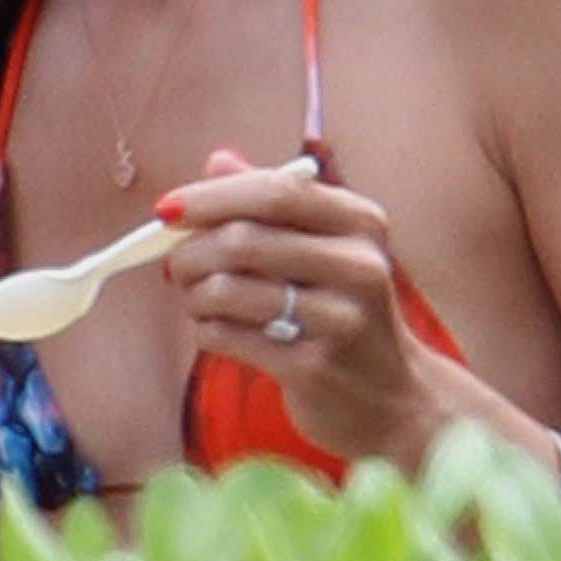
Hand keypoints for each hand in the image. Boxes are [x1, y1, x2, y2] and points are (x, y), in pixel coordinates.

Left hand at [162, 148, 437, 467]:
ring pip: (230, 290)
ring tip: (195, 298)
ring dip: (194, 294)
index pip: (275, 191)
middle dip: (191, 250)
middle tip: (173, 264)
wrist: (394, 398)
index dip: (212, 196)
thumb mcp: (326, 246)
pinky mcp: (314, 369)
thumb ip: (273, 201)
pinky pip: (231, 337)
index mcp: (360, 222)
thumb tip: (217, 161)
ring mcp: (339, 320)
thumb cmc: (347, 310)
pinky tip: (214, 329)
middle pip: (245, 240)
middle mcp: (358, 265)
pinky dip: (207, 329)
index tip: (166, 208)